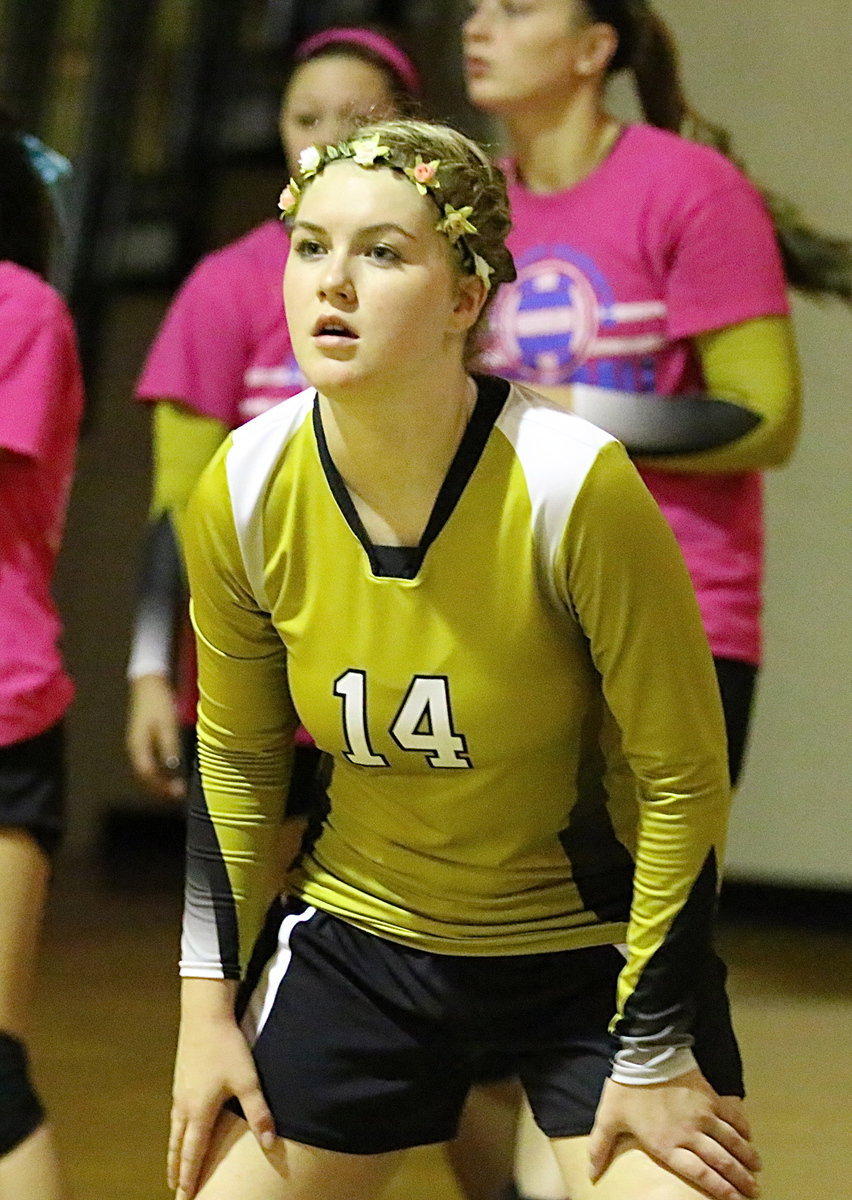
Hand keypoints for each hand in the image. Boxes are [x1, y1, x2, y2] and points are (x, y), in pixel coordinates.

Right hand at [126, 673, 185, 799]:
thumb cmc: (159, 703)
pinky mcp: (143, 742)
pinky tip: (172, 774)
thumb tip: (173, 767)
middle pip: (145, 777)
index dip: (162, 786)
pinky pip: (149, 764)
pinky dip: (159, 773)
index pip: (147, 774)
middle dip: (160, 789)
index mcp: (138, 746)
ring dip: (159, 783)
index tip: (178, 793)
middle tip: (179, 796)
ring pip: (146, 772)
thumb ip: (169, 745)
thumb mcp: (167, 723)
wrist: (149, 685)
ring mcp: (137, 746)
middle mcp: (135, 749)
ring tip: (176, 790)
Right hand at [169, 984, 275, 1198]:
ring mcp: (179, 1092)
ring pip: (174, 1131)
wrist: (205, 1015)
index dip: (188, 1178)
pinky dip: (175, 1132)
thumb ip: (259, 1114)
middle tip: (175, 1192)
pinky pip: (174, 1115)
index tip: (184, 1198)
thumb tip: (270, 1144)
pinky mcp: (180, 1079)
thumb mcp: (248, 1081)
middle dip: (176, 1172)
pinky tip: (180, 1129)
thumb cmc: (227, 1048)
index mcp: (199, 1112)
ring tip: (173, 1169)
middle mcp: (184, 1106)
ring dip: (173, 1153)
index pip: (192, 1154)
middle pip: (177, 1147)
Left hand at [588, 1069, 760, 1199]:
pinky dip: (743, 1127)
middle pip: (721, 1162)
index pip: (700, 1174)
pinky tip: (750, 1136)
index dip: (720, 1190)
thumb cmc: (626, 1088)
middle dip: (740, 1180)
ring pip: (731, 1141)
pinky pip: (731, 1115)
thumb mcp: (608, 1118)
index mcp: (667, 1144)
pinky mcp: (709, 1096)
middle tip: (754, 1192)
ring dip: (746, 1157)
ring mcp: (702, 1114)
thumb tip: (591, 1174)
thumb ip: (601, 1148)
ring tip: (757, 1170)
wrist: (645, 1052)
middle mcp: (690, 1133)